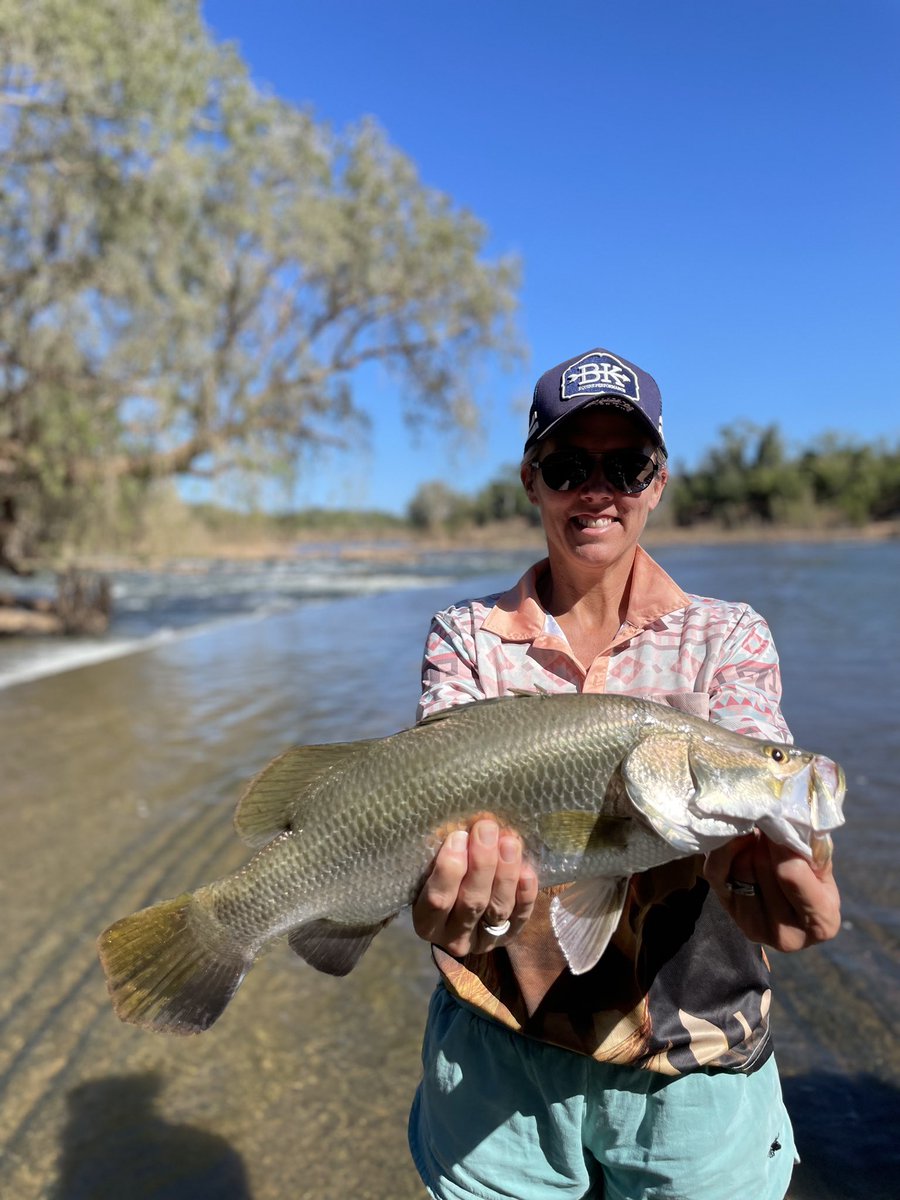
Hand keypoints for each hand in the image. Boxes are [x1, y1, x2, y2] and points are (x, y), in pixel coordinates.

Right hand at [412, 819, 538, 955]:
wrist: (458, 909)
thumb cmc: (439, 878)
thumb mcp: (430, 872)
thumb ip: (442, 858)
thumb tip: (461, 830)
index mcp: (425, 921)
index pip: (437, 899)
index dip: (449, 869)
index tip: (459, 836)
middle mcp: (453, 937)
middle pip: (472, 902)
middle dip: (482, 863)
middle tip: (487, 830)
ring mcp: (483, 941)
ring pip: (497, 909)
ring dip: (505, 874)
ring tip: (509, 843)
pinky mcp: (508, 937)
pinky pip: (519, 918)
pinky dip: (525, 895)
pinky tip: (526, 870)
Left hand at [704, 829, 841, 951]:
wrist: (789, 906)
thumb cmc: (813, 881)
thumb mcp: (823, 868)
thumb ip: (811, 850)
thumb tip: (788, 821)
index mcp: (822, 923)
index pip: (791, 874)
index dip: (781, 842)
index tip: (778, 820)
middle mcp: (787, 936)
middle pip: (762, 867)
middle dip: (765, 840)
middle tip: (768, 821)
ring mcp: (753, 926)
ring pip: (740, 867)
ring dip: (748, 843)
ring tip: (759, 834)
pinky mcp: (728, 912)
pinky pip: (716, 872)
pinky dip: (724, 849)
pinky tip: (738, 838)